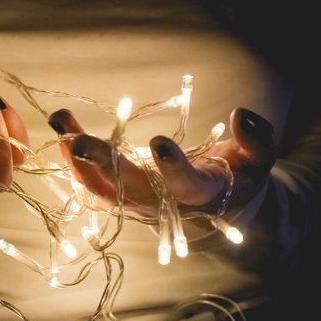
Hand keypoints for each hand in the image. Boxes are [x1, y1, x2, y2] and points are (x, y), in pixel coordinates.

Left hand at [48, 108, 275, 216]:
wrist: (213, 205)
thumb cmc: (236, 177)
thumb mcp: (259, 161)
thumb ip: (258, 141)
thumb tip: (242, 116)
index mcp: (202, 194)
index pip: (186, 185)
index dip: (174, 167)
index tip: (160, 141)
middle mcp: (164, 204)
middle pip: (131, 188)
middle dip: (103, 163)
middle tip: (76, 139)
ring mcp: (139, 203)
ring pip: (103, 189)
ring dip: (78, 160)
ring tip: (61, 123)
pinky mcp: (123, 198)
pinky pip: (94, 185)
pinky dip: (75, 164)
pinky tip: (62, 135)